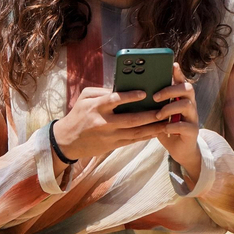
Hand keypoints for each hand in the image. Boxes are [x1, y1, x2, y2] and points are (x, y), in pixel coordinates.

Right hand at [53, 64, 191, 160]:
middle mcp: (103, 122)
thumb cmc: (77, 115)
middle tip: (164, 109)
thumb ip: (102, 92)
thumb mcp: (84, 98)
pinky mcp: (112, 145)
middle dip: (150, 115)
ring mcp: (109, 135)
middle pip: (131, 119)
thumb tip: (122, 88)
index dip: (130, 96)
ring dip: (153, 128)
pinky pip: (133, 141)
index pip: (115, 100)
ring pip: (135, 133)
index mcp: (95, 107)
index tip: (145, 93)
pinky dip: (146, 136)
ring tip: (166, 122)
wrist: (66, 140)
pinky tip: (156, 131)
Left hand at [150, 64, 201, 178]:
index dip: (178, 72)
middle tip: (155, 97)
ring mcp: (193, 117)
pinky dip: (173, 125)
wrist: (179, 149)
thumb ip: (152, 102)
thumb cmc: (165, 127)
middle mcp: (189, 104)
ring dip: (170, 108)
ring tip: (158, 114)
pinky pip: (186, 125)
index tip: (171, 64)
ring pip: (187, 105)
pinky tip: (165, 128)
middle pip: (187, 88)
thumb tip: (133, 90)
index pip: (181, 80)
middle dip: (170, 90)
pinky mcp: (193, 131)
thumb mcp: (158, 112)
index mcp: (180, 97)